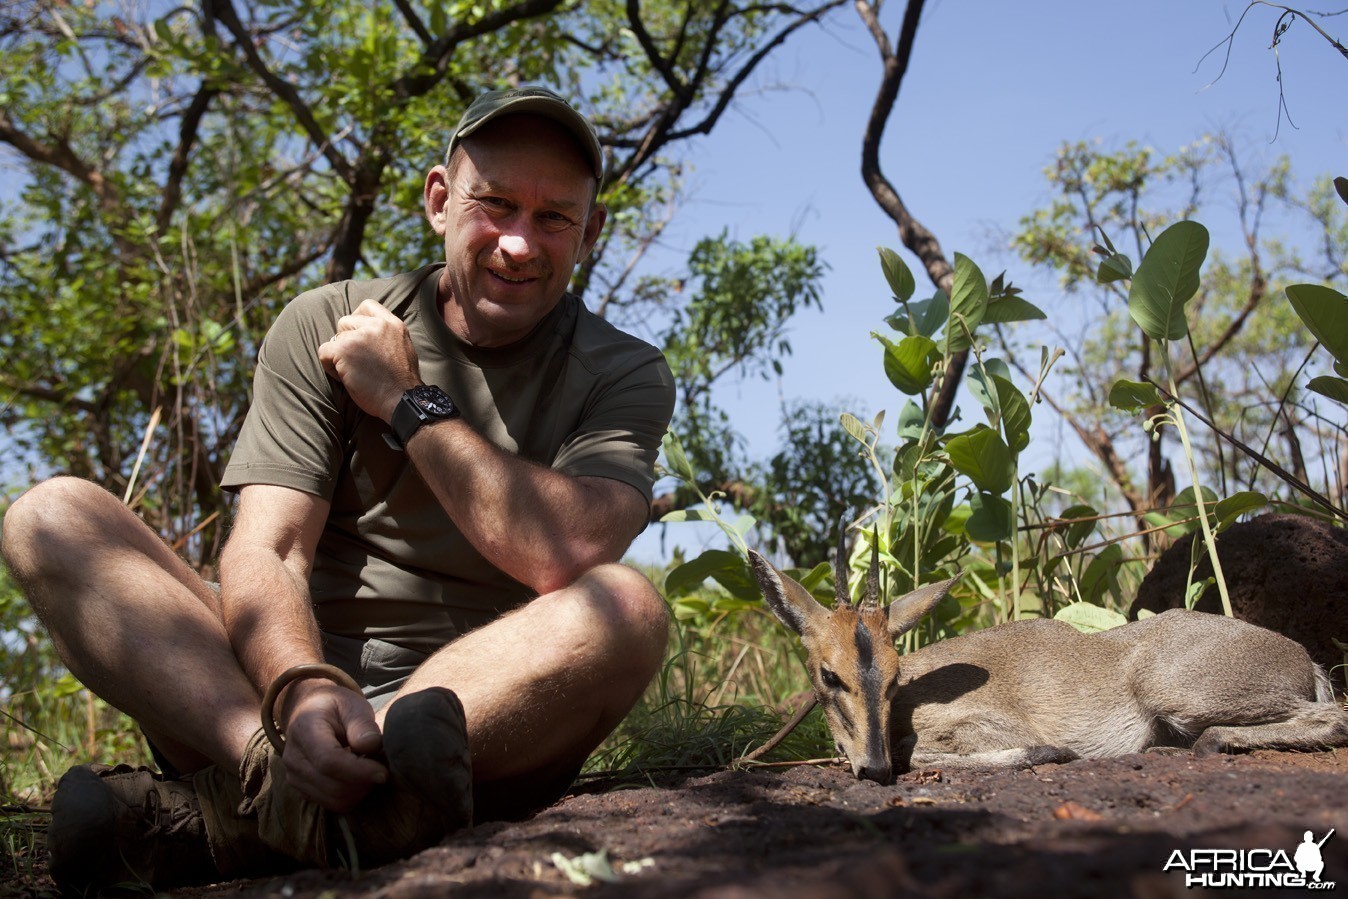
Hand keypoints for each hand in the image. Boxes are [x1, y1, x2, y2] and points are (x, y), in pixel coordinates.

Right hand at [279, 680, 388, 811]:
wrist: (310, 711)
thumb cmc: (335, 707)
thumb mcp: (352, 705)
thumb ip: (362, 724)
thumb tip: (371, 745)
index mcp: (304, 731)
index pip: (329, 761)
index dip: (360, 771)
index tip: (384, 772)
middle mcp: (293, 758)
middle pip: (332, 787)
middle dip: (364, 783)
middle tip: (382, 767)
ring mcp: (294, 777)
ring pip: (333, 801)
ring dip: (359, 791)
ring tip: (370, 770)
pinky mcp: (302, 790)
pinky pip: (331, 804)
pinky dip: (350, 796)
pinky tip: (358, 778)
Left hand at [318, 300, 420, 420]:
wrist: (402, 401)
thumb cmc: (401, 383)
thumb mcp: (403, 348)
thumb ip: (387, 335)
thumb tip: (368, 332)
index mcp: (393, 324)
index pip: (367, 306)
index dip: (357, 320)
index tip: (359, 336)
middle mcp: (376, 325)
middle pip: (346, 321)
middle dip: (346, 340)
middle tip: (357, 361)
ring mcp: (359, 336)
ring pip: (335, 338)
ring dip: (339, 354)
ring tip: (353, 371)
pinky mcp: (344, 350)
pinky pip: (324, 351)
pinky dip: (329, 366)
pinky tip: (344, 377)